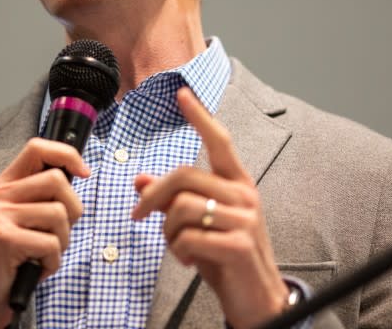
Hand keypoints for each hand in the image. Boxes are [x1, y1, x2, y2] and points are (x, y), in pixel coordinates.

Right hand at [0, 138, 89, 328]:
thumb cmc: (13, 258)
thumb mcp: (24, 219)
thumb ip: (43, 195)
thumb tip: (79, 172)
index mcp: (4, 185)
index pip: (37, 148)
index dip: (67, 154)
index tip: (84, 172)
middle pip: (57, 181)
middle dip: (72, 211)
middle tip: (58, 233)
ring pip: (58, 214)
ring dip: (62, 242)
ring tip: (44, 253)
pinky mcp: (3, 238)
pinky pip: (51, 243)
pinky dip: (52, 262)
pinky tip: (36, 268)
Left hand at [132, 87, 288, 328]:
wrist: (256, 297)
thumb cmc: (224, 255)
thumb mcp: (196, 223)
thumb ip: (171, 199)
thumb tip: (140, 180)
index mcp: (236, 183)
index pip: (219, 141)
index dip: (200, 117)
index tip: (182, 94)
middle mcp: (244, 194)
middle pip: (183, 176)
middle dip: (151, 197)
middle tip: (136, 215)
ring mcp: (245, 219)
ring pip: (181, 207)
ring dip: (167, 231)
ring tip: (178, 246)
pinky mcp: (240, 245)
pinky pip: (189, 237)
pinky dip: (178, 251)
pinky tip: (189, 260)